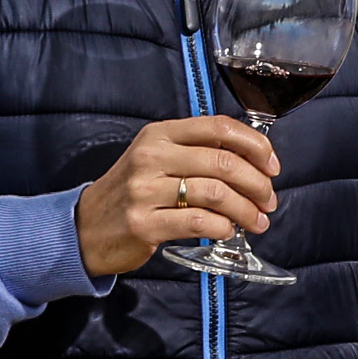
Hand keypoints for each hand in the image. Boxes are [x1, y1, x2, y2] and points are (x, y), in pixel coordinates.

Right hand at [76, 116, 278, 277]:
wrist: (85, 227)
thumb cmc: (131, 193)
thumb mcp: (156, 159)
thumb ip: (197, 153)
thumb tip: (252, 162)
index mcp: (160, 134)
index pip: (218, 127)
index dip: (255, 145)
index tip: (272, 165)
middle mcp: (152, 157)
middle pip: (223, 162)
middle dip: (257, 184)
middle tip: (268, 201)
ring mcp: (145, 190)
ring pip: (216, 194)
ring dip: (246, 211)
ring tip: (256, 222)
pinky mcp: (144, 223)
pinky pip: (199, 223)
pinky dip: (223, 228)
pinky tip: (228, 231)